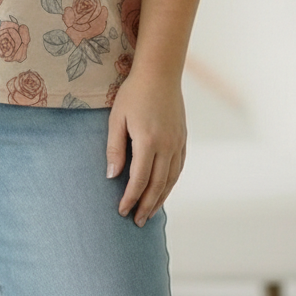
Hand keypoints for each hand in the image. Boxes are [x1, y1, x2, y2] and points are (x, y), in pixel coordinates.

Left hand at [106, 72, 186, 226]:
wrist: (160, 73)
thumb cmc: (133, 94)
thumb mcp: (116, 119)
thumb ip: (115, 149)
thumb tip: (112, 177)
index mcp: (148, 141)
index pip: (139, 180)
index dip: (130, 198)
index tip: (122, 211)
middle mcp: (167, 146)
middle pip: (157, 185)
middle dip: (146, 206)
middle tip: (137, 222)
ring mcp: (178, 143)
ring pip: (171, 180)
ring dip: (160, 199)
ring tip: (150, 213)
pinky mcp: (183, 139)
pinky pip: (178, 168)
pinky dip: (171, 184)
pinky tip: (163, 191)